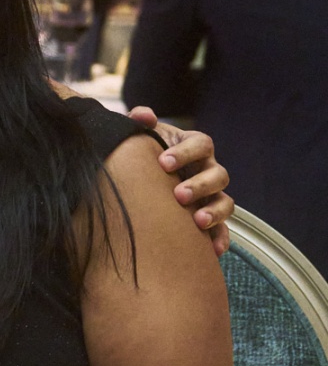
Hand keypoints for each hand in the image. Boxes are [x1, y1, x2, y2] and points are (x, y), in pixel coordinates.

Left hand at [128, 106, 233, 255]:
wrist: (143, 178)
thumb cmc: (144, 154)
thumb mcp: (142, 137)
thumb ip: (140, 123)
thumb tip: (142, 115)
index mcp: (195, 147)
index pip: (201, 144)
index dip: (186, 152)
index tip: (163, 162)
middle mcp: (208, 169)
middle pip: (217, 175)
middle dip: (199, 185)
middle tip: (179, 195)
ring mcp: (212, 195)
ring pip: (225, 202)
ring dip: (214, 211)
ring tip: (198, 221)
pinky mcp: (210, 218)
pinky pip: (223, 229)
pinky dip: (220, 238)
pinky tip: (213, 250)